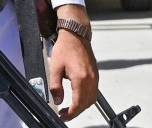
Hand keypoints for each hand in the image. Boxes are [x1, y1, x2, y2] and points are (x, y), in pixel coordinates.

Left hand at [49, 4, 98, 120]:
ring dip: (82, 106)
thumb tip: (57, 100)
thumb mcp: (55, 68)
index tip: (63, 116)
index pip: (78, 104)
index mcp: (81, 78)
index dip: (71, 114)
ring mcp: (95, 77)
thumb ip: (55, 87)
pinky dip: (87, 98)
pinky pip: (94, 92)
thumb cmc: (66, 48)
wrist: (76, 35)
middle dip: (76, 112)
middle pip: (86, 104)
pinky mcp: (95, 74)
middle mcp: (90, 79)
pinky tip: (78, 97)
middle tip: (64, 113)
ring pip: (92, 99)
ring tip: (70, 107)